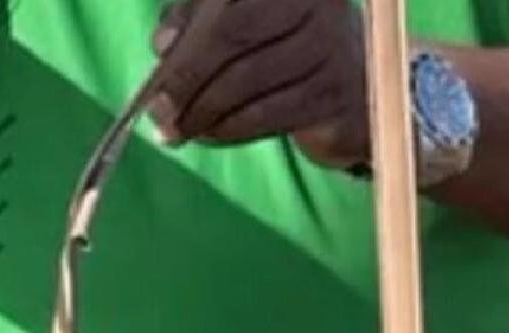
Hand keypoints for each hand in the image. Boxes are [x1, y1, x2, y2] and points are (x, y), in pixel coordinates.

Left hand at [149, 0, 368, 169]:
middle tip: (157, 114)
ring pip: (246, 80)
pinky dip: (228, 129)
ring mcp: (330, 44)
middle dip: (186, 78)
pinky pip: (266, 114)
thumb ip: (196, 21)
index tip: (153, 72)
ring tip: (175, 131)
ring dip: (202, 112)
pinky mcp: (332, 93)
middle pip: (233, 34)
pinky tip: (207, 135)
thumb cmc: (283, 47)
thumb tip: (162, 44)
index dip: (184, 36)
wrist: (355, 90)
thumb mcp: (236, 21)